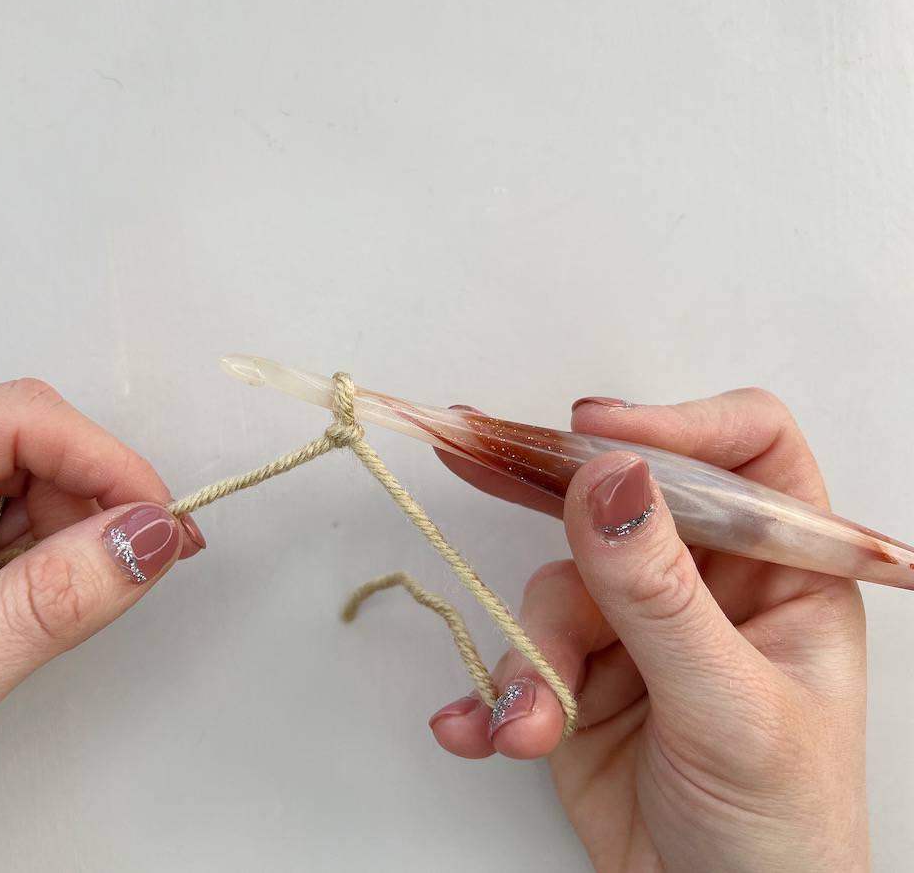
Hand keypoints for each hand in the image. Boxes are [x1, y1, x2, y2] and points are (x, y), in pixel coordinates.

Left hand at [0, 379, 202, 871]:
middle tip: (128, 575)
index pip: (6, 421)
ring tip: (31, 622)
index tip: (159, 519)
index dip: (100, 461)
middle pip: (26, 441)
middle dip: (90, 507)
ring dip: (66, 543)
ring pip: (30, 479)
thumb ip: (44, 610)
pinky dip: (44, 565)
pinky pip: (15, 520)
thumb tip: (142, 539)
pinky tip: (14, 616)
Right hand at [428, 389, 867, 871]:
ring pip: (554, 591)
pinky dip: (492, 693)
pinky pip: (518, 657)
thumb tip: (611, 481)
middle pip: (619, 506)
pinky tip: (479, 728)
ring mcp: (636, 632)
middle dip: (548, 510)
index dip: (675, 425)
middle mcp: (707, 587)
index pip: (745, 454)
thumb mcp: (729, 708)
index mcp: (782, 574)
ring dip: (529, 658)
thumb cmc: (781, 834)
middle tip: (473, 456)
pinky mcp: (579, 682)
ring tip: (531, 723)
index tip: (594, 431)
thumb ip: (661, 596)